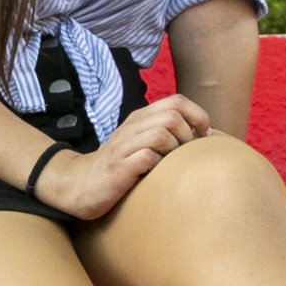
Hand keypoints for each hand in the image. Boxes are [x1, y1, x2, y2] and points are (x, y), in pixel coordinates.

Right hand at [33, 94, 211, 220]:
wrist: (80, 185)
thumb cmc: (120, 166)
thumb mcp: (141, 142)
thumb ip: (165, 133)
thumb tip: (205, 134)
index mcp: (140, 118)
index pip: (177, 101)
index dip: (198, 116)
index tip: (203, 137)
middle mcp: (132, 127)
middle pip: (173, 116)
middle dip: (189, 135)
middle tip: (188, 154)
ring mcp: (124, 146)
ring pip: (162, 133)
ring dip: (176, 150)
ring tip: (173, 164)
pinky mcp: (119, 167)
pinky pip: (147, 158)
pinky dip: (158, 166)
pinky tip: (156, 175)